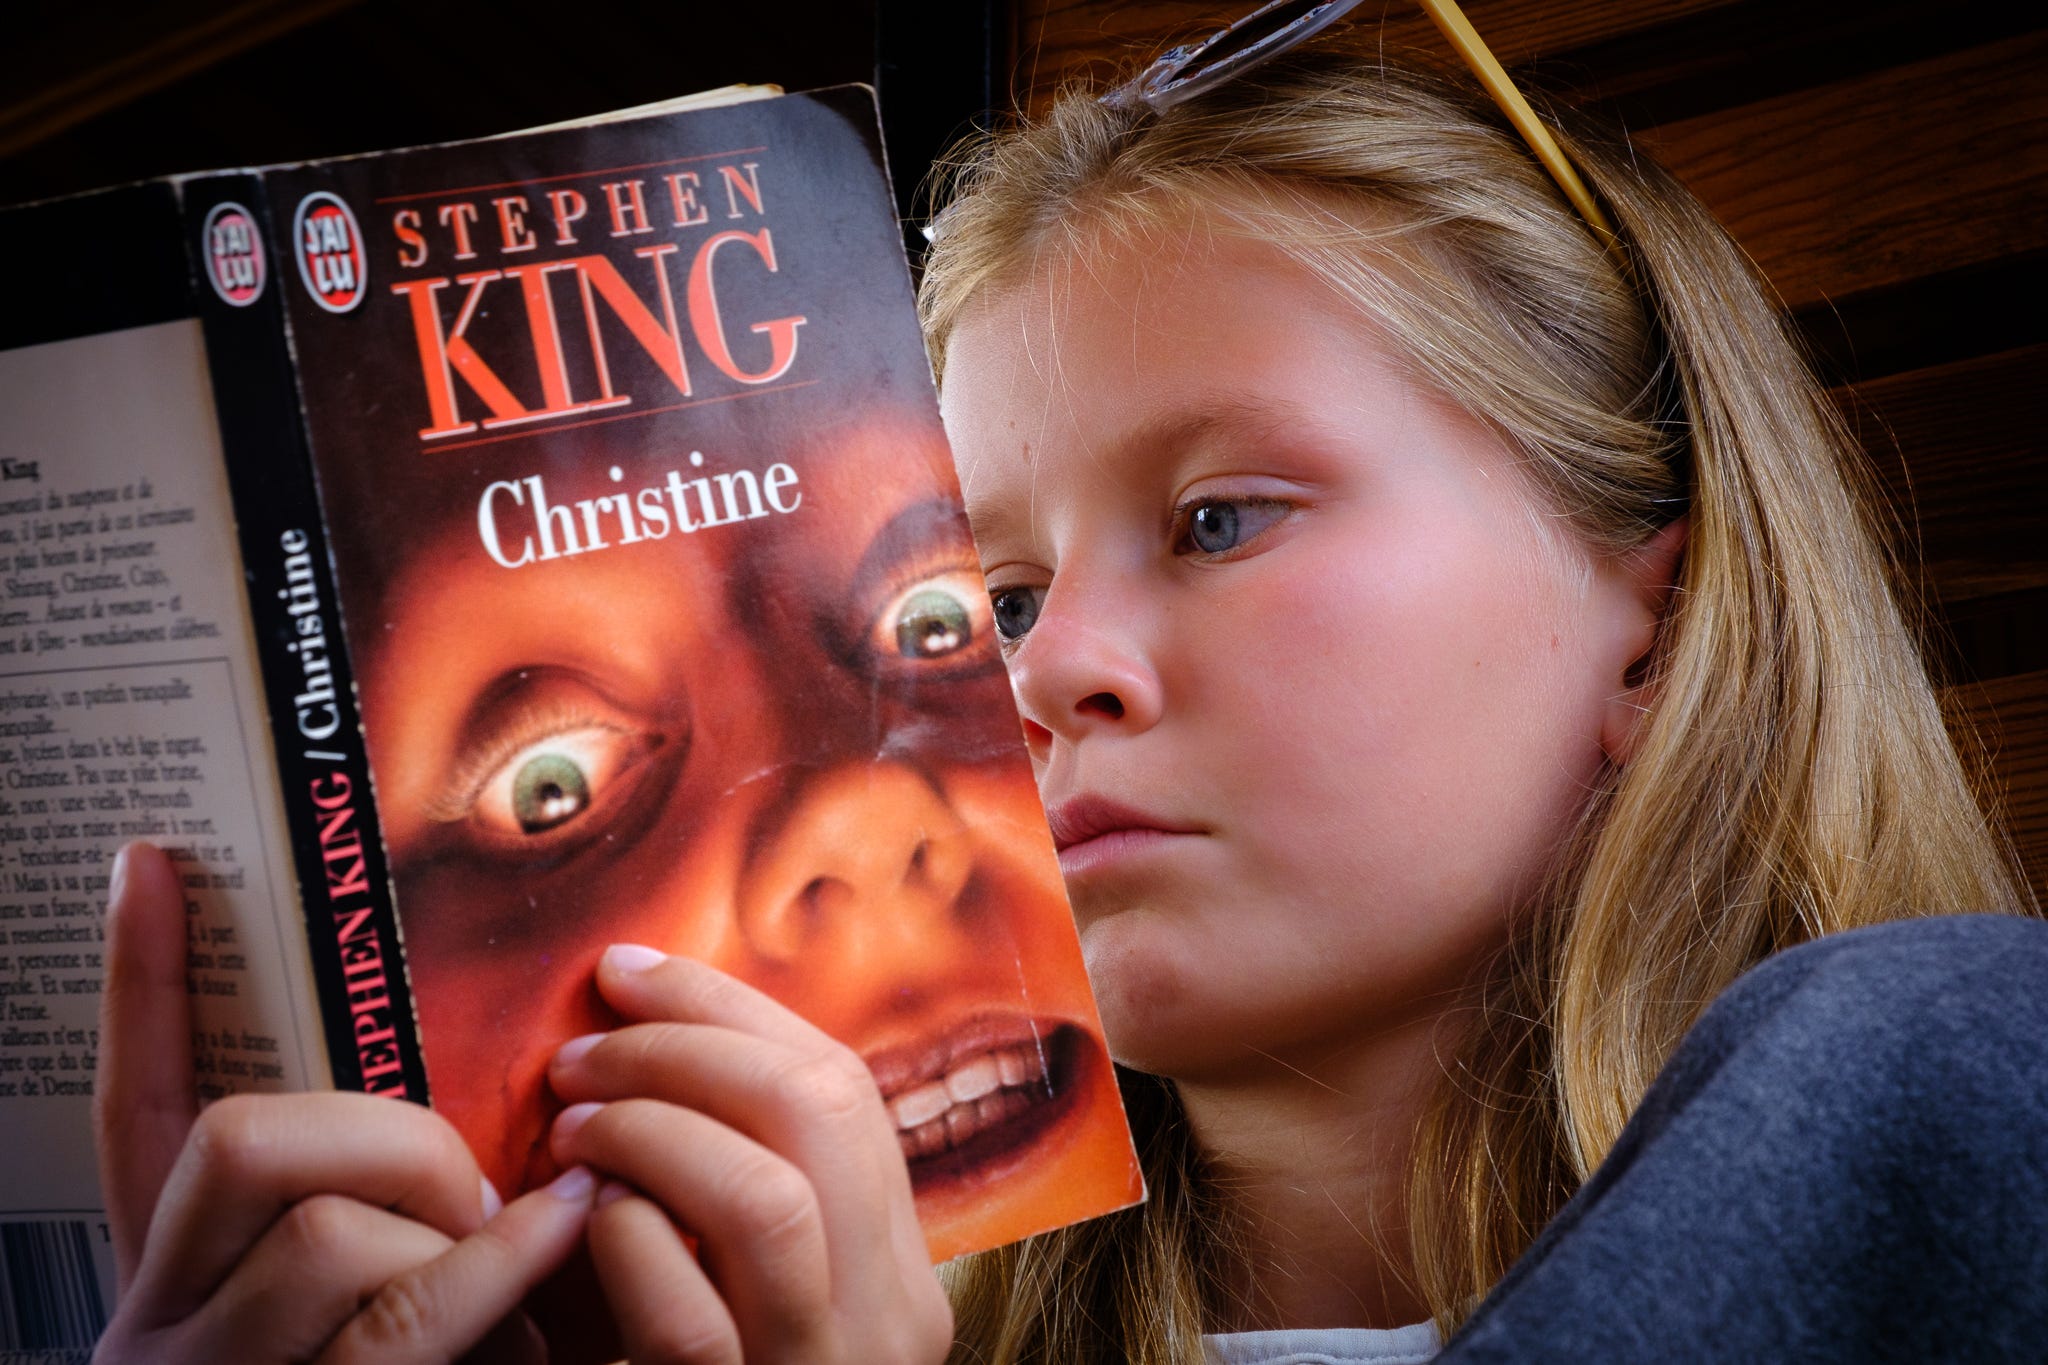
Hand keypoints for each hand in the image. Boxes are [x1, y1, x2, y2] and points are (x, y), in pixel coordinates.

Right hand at [91, 842, 597, 1363]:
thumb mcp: (372, 1311)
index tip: (152, 865)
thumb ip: (397, 1225)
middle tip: (480, 1194)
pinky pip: (396, 1326)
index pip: (141, 1104)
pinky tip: (554, 1246)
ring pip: (330, 1236)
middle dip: (396, 1143)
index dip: (143, 987)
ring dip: (455, 1236)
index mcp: (175, 1277)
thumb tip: (503, 1156)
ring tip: (516, 1277)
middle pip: (254, 1145)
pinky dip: (490, 1277)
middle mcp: (165, 1325)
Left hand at [547, 945, 954, 1363]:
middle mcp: (889, 1320)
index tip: (629, 972)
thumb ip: (749, 1201)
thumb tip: (657, 1039)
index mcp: (900, 1274)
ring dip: (650, 1131)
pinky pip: (687, 1317)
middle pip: (819, 1113)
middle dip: (685, 1049)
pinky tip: (583, 1223)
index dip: (730, 1010)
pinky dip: (624, 1242)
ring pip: (765, 1199)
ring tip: (573, 1131)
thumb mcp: (765, 1301)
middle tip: (582, 1056)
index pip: (846, 1089)